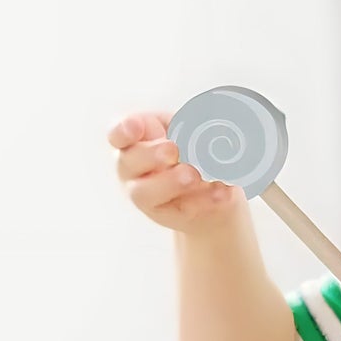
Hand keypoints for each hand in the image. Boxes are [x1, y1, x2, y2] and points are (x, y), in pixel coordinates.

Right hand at [108, 112, 249, 233]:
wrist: (211, 187)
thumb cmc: (193, 147)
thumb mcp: (191, 129)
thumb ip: (189, 125)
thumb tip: (202, 126)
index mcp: (134, 140)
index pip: (117, 133)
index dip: (123, 129)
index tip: (137, 127)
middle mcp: (131, 168)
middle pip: (128, 161)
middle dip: (150, 155)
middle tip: (173, 150)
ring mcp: (144, 193)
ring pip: (144, 192)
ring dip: (169, 182)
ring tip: (194, 176)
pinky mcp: (166, 214)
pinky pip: (180, 210)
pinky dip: (203, 200)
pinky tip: (222, 192)